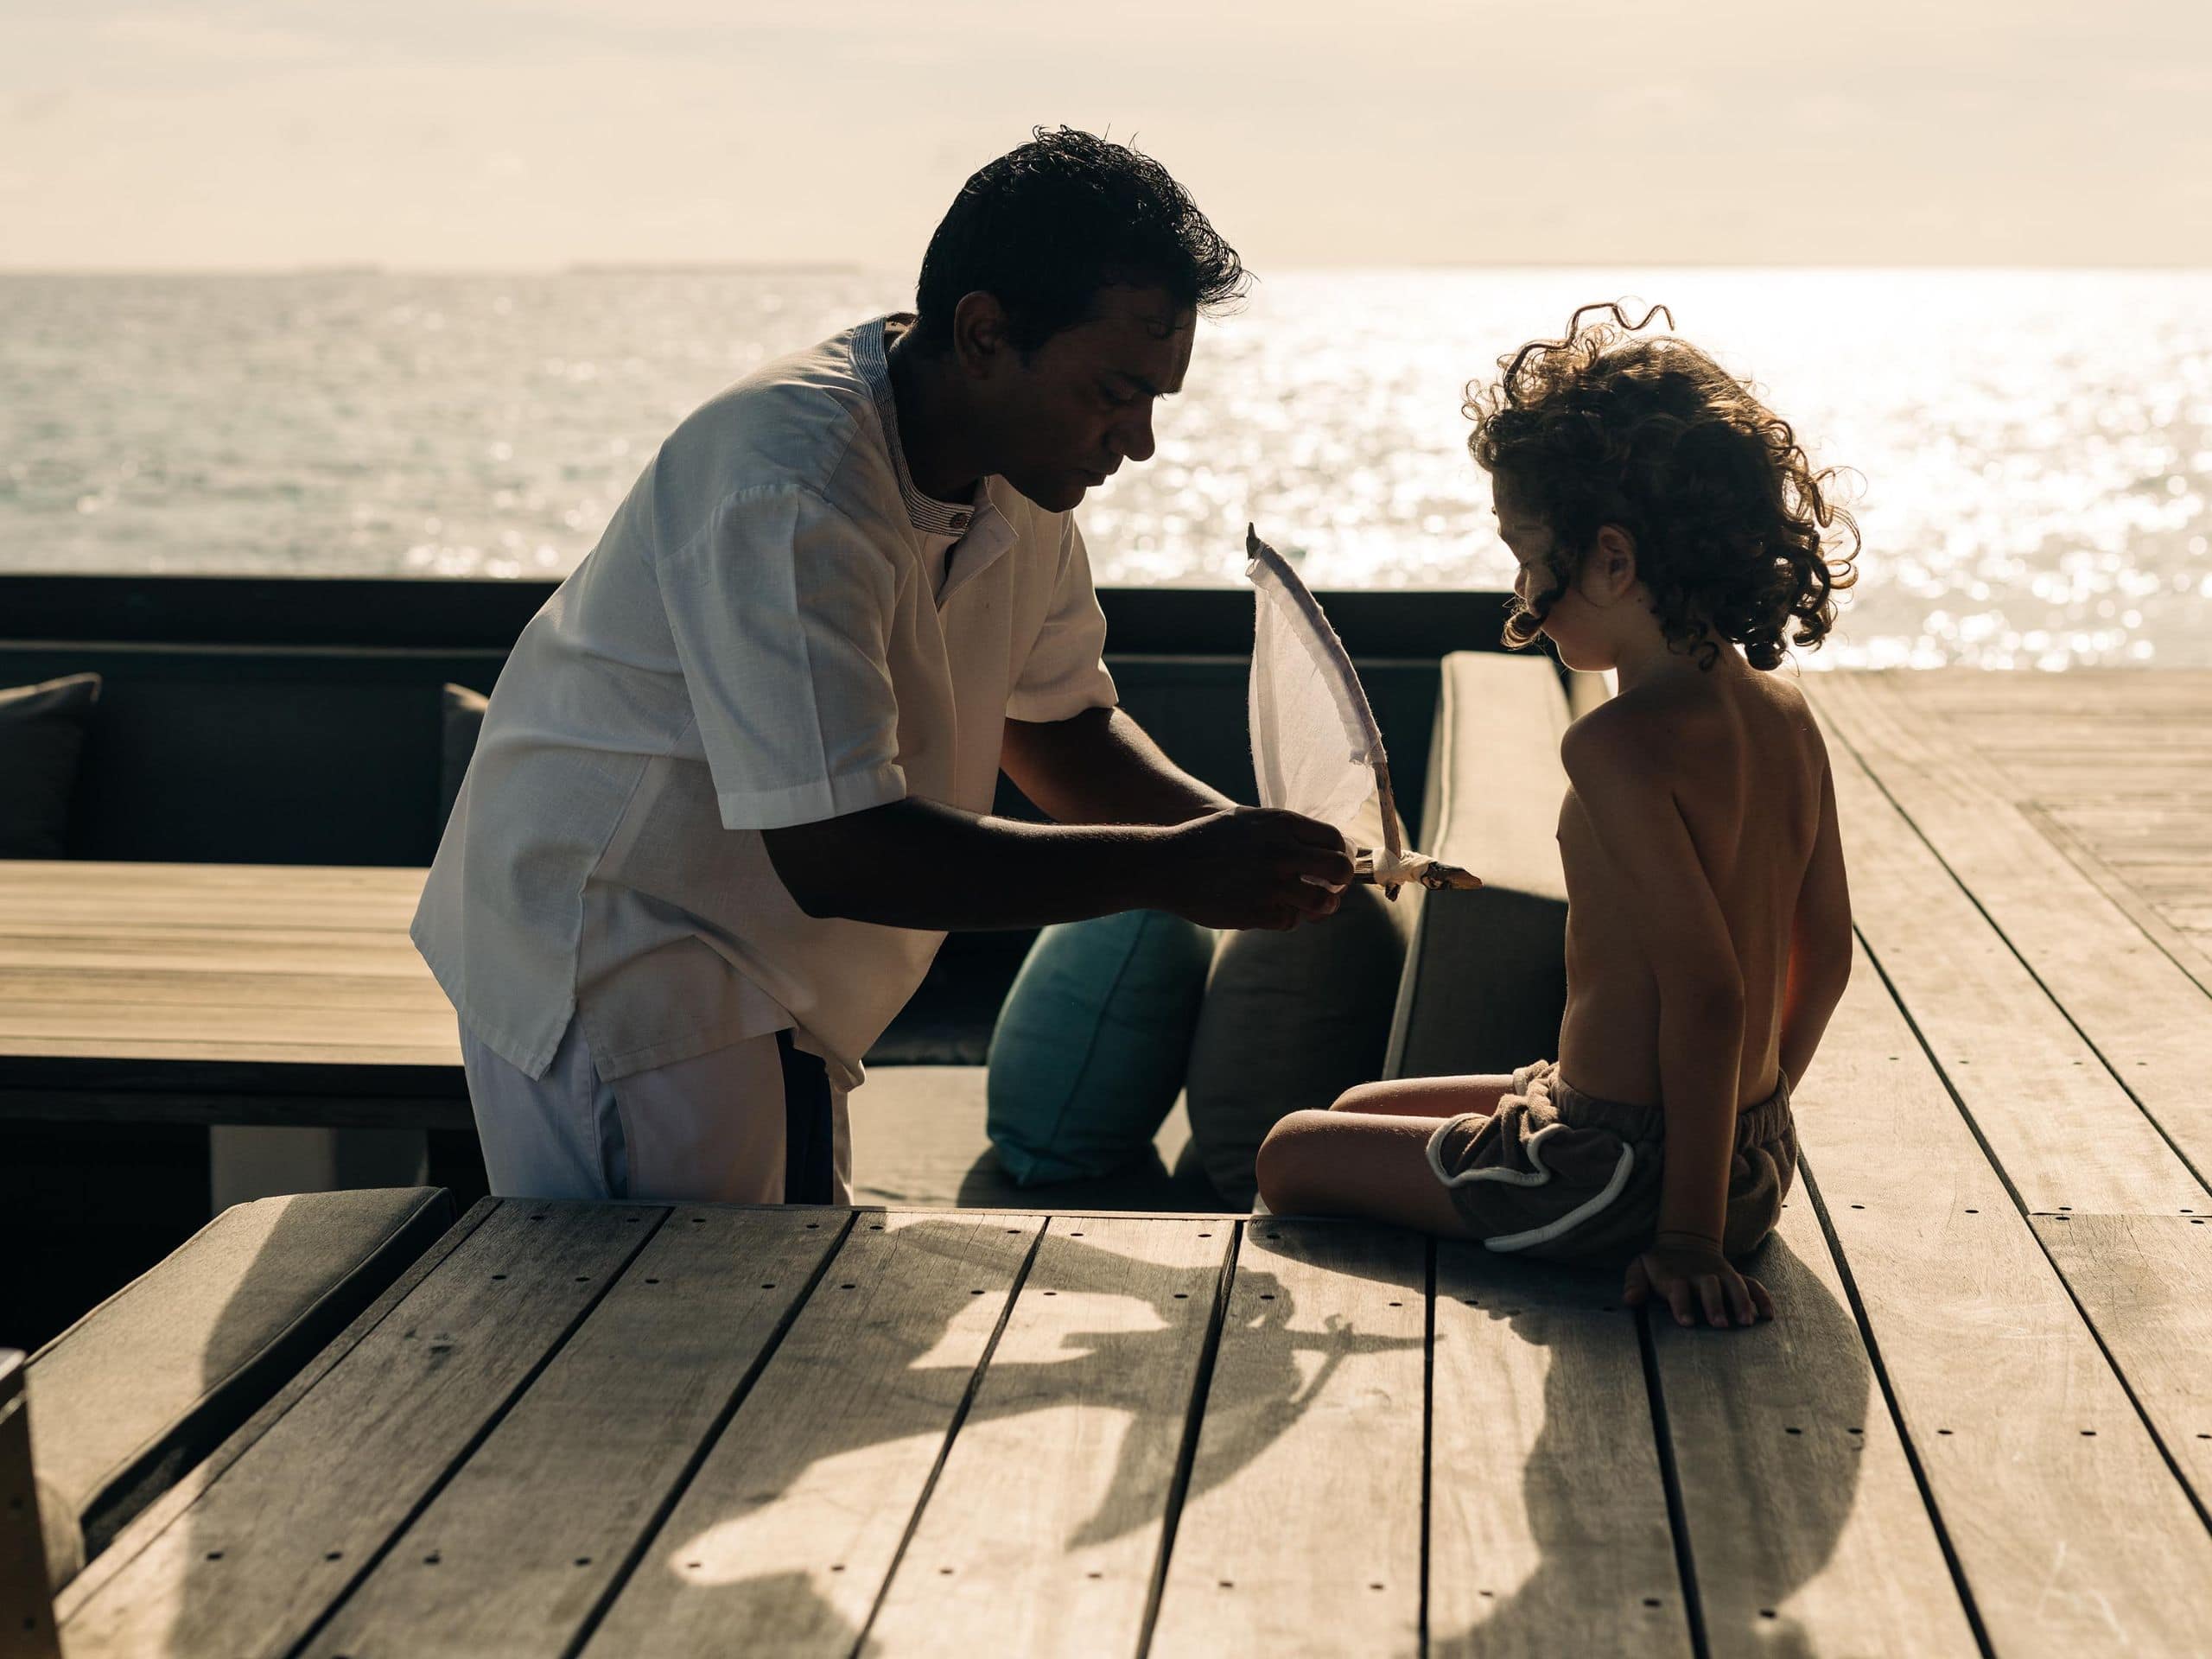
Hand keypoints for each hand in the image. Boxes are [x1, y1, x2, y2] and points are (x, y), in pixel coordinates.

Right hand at [1158, 807, 1355, 930]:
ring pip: (1322, 902)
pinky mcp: (1258, 912)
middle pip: (1339, 870)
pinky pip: (1291, 921)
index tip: (1335, 863)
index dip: (1341, 853)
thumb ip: (1284, 831)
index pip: (1335, 839)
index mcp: (1281, 824)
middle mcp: (1281, 852)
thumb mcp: (1248, 820)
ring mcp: (1271, 884)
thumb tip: (1323, 847)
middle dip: (1342, 881)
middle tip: (1335, 887)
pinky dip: (1287, 919)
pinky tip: (1276, 911)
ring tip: (1316, 906)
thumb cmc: (1207, 840)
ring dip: (1323, 906)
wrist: (1167, 864)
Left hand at [1624, 1236, 1775, 1327]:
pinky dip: (1762, 1298)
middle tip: (1720, 1324)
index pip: (1678, 1289)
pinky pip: (1752, 1284)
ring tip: (1748, 1322)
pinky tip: (1768, 1316)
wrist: (1684, 1241)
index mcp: (1676, 1276)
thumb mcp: (1640, 1267)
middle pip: (1710, 1287)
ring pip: (1734, 1285)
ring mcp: (1720, 1275)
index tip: (1686, 1322)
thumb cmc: (1659, 1264)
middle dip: (1714, 1305)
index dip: (1681, 1304)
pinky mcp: (1734, 1276)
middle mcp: (1701, 1275)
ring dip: (1742, 1302)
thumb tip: (1630, 1300)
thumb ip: (1634, 1283)